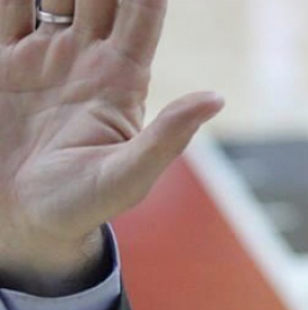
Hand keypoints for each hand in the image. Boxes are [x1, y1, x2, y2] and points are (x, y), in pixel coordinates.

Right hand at [0, 0, 223, 294]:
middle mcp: (87, 59)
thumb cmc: (80, 206)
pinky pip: (9, 9)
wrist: (20, 222)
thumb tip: (217, 98)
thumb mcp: (128, 176)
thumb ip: (168, 137)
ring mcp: (45, 56)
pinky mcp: (3, 61)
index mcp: (122, 80)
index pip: (142, 15)